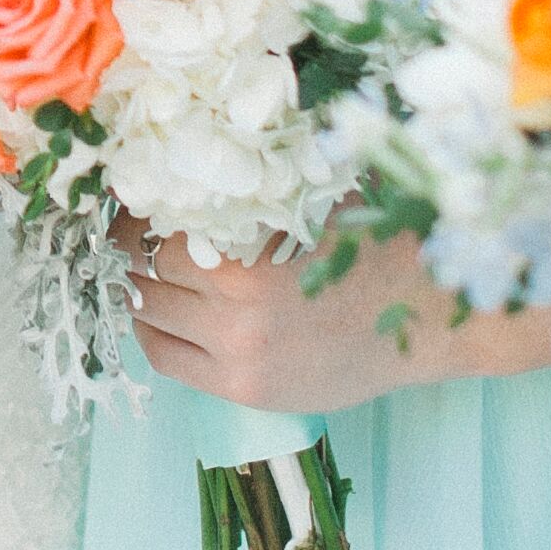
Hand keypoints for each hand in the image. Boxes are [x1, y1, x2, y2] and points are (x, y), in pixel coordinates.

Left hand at [124, 223, 547, 411]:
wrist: (422, 315)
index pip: (157, 227)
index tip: (133, 202)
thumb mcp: (308, 203)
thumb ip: (249, 193)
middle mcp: (236, 305)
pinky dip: (154, 334)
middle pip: (144, 271)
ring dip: (138, 291)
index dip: (138, 212)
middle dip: (130, 250)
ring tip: (140, 273)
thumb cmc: (369, 245)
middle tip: (128, 236)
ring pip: (149, 315)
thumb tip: (186, 161)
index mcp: (248, 248)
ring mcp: (238, 352)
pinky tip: (158, 316)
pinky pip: (168, 359)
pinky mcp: (245, 388)